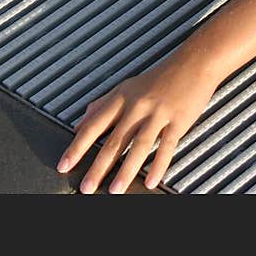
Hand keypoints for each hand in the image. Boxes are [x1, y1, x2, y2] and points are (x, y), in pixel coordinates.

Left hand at [57, 51, 219, 193]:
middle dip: (97, 167)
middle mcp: (136, 106)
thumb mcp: (124, 88)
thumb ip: (100, 106)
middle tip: (86, 188)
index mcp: (120, 99)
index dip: (76, 147)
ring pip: (138, 146)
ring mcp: (157, 114)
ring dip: (125, 171)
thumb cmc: (157, 79)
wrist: (192, 64)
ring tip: (114, 191)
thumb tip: (78, 125)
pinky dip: (158, 166)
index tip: (64, 165)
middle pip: (113, 141)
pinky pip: (166, 147)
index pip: (92, 126)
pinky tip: (150, 182)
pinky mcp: (178, 121)